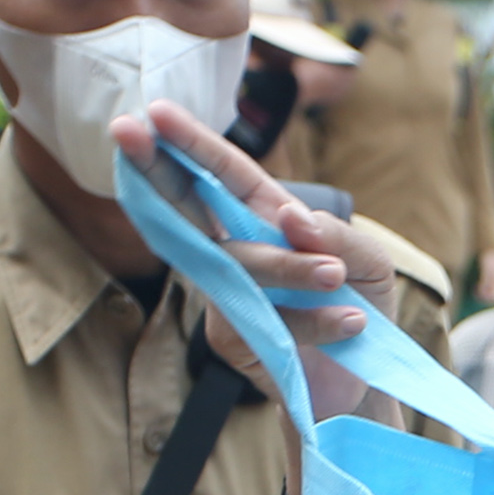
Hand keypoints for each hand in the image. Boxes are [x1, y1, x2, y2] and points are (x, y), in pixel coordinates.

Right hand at [112, 100, 399, 421]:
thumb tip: (290, 217)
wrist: (364, 383)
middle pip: (188, 206)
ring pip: (242, 267)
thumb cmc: (359, 308)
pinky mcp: (233, 342)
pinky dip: (316, 320)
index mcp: (265, 220)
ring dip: (290, 267)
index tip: (154, 111)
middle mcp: (237, 253)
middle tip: (126, 129)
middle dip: (157, 167)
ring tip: (337, 276)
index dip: (193, 144)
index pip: (225, 175)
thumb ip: (337, 234)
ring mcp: (227, 296)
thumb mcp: (367, 262)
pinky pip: (268, 321)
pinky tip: (352, 323)